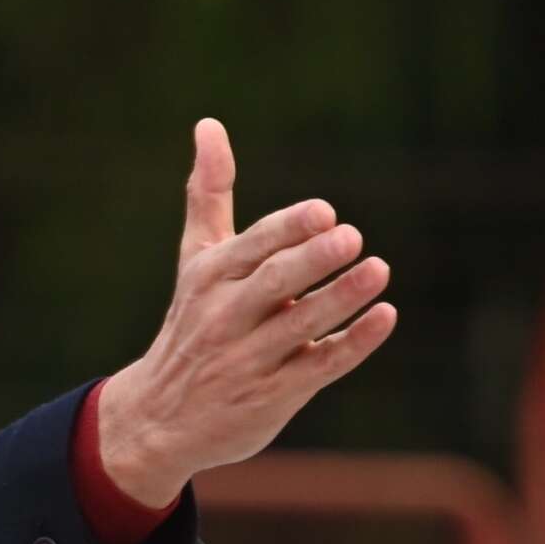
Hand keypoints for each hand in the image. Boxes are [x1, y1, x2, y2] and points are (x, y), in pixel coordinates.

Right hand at [96, 119, 396, 503]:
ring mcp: (249, 360)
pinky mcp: (273, 396)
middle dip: (313, 259)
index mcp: (209, 278)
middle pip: (273, 283)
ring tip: (380, 269)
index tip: (324, 212)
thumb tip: (209, 123)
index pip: (252, 247)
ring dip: (341, 298)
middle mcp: (225, 318)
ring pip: (300, 326)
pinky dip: (354, 343)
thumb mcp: (195, 260)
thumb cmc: (190, 325)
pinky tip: (385, 317)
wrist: (159, 420)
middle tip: (351, 236)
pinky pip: (319, 367)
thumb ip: (208, 194)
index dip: (289, 229)